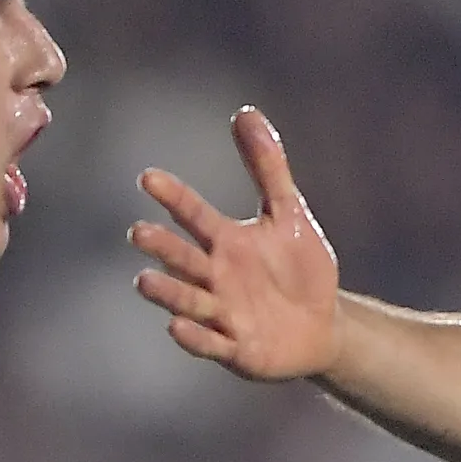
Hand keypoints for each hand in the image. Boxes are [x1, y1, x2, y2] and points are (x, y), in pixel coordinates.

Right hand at [130, 107, 342, 380]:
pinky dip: (195, 337)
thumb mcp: (289, 214)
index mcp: (225, 242)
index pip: (193, 215)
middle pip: (183, 259)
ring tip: (144, 280)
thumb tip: (246, 112)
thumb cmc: (299, 269)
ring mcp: (223, 314)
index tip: (149, 178)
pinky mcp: (237, 349)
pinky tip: (176, 327)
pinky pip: (211, 344)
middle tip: (137, 233)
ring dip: (167, 292)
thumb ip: (267, 167)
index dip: (174, 198)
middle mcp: (215, 276)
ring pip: (188, 301)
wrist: (323, 325)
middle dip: (162, 248)